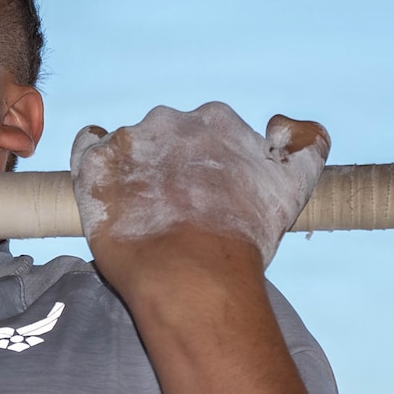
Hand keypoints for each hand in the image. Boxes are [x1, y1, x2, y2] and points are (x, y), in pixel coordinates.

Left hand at [70, 102, 327, 277]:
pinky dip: (94, 161)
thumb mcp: (293, 187)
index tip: (205, 193)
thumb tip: (285, 125)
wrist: (190, 274)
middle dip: (168, 164)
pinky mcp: (92, 165)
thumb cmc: (243, 238)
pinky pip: (87, 146)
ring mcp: (128, 140)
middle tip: (172, 208)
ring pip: (128, 145)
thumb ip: (306, 146)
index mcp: (216, 119)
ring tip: (139, 212)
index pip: (207, 132)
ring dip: (132, 170)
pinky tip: (105, 187)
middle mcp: (171, 119)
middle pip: (166, 136)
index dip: (205, 164)